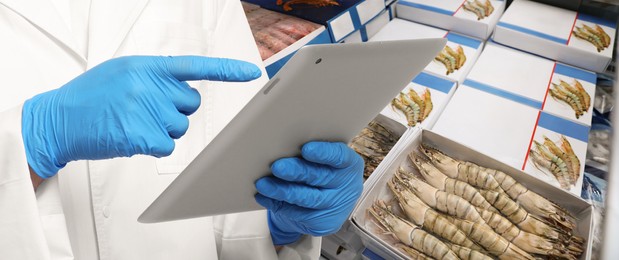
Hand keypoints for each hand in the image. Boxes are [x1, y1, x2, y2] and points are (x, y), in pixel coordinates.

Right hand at [22, 56, 260, 177]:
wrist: (57, 119)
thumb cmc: (90, 97)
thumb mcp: (122, 72)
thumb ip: (153, 76)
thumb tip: (182, 88)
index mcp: (147, 66)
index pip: (195, 66)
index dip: (227, 70)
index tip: (251, 72)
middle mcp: (150, 85)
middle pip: (191, 104)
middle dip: (175, 111)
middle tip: (146, 111)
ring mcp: (146, 110)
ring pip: (180, 127)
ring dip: (162, 130)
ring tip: (133, 123)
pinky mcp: (142, 136)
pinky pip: (167, 146)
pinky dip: (154, 147)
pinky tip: (132, 137)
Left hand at [255, 141, 363, 244]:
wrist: (329, 203)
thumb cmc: (323, 172)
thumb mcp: (325, 159)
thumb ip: (311, 152)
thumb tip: (283, 146)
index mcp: (349, 164)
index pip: (339, 157)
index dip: (324, 153)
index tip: (306, 149)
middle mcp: (346, 186)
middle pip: (320, 177)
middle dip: (297, 172)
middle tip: (277, 167)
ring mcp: (335, 206)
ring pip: (307, 198)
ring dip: (283, 191)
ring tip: (264, 184)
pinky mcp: (323, 223)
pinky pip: (297, 213)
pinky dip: (278, 204)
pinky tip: (265, 197)